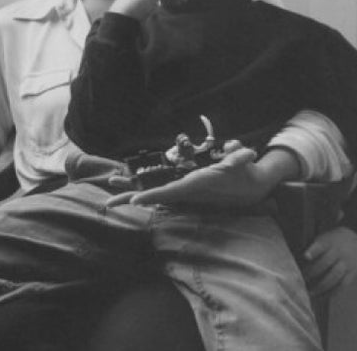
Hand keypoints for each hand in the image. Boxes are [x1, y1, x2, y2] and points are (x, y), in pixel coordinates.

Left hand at [107, 142, 269, 206]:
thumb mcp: (243, 163)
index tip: (133, 201)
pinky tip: (128, 185)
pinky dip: (143, 187)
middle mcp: (184, 191)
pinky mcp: (182, 188)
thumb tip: (246, 153)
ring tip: (110, 185)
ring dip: (131, 189)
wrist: (249, 187)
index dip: (151, 196)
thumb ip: (241, 157)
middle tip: (108, 203)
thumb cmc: (243, 173)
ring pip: (152, 190)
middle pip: (152, 195)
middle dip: (131, 197)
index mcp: (193, 186)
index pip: (169, 193)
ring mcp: (182, 190)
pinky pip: (158, 188)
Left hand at [303, 226, 356, 297]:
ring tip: (310, 292)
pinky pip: (344, 284)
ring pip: (334, 277)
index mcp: (329, 242)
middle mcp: (339, 252)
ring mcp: (347, 263)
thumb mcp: (324, 237)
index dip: (313, 251)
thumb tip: (298, 261)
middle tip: (301, 281)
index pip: (321, 246)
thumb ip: (313, 247)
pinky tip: (324, 296)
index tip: (305, 256)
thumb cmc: (334, 240)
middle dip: (312, 273)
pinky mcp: (354, 272)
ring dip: (321, 286)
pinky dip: (333, 292)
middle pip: (325, 264)